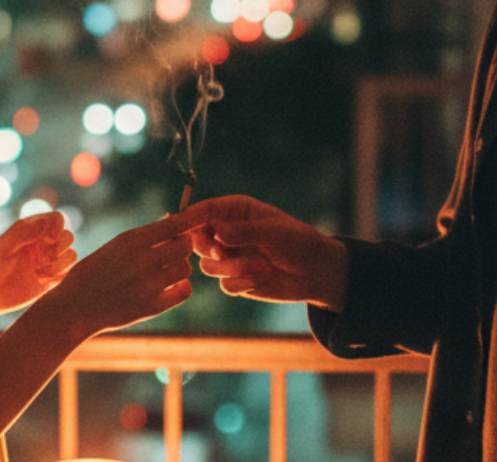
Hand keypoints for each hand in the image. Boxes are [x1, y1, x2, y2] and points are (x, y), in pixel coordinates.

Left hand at [0, 212, 76, 318]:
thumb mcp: (4, 245)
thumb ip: (25, 233)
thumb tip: (48, 224)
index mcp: (31, 230)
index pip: (56, 219)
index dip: (58, 225)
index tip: (49, 237)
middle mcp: (42, 244)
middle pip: (67, 236)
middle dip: (60, 246)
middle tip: (45, 255)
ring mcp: (47, 262)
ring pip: (71, 255)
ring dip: (60, 263)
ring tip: (39, 272)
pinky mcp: (51, 280)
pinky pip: (68, 273)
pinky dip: (59, 275)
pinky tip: (40, 280)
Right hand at [43, 207, 208, 338]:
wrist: (75, 308)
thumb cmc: (93, 273)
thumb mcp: (113, 247)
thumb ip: (142, 238)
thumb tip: (171, 223)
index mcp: (131, 240)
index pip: (174, 224)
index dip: (187, 222)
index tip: (189, 223)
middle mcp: (144, 260)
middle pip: (185, 245)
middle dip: (183, 244)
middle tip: (176, 248)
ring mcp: (150, 285)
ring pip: (186, 268)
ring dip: (180, 266)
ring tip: (167, 268)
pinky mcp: (153, 306)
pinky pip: (184, 291)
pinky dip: (181, 287)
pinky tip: (170, 285)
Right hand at [189, 195, 348, 309]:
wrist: (317, 272)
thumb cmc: (299, 242)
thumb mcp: (274, 232)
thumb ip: (243, 231)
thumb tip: (215, 231)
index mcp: (235, 211)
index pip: (203, 211)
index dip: (188, 218)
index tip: (179, 227)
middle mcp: (228, 233)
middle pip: (197, 241)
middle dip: (209, 249)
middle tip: (224, 252)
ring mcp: (231, 258)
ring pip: (209, 266)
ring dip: (233, 268)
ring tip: (263, 266)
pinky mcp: (237, 279)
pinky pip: (225, 285)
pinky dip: (241, 283)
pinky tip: (263, 277)